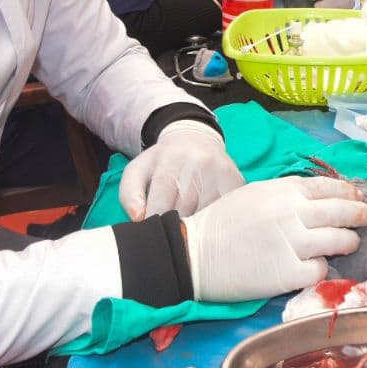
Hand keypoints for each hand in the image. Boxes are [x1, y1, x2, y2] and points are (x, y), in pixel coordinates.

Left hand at [119, 121, 243, 220]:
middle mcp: (197, 163)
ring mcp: (220, 171)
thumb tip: (138, 218)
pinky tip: (209, 219)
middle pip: (184, 211)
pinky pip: (227, 211)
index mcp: (169, 162)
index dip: (156, 222)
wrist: (195, 139)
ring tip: (191, 224)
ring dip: (198, 226)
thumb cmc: (163, 162)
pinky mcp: (237, 180)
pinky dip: (217, 220)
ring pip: (206, 214)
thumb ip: (129, 195)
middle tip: (174, 228)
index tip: (156, 228)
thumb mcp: (138, 171)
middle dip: (177, 225)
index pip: (160, 206)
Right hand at [184, 176, 366, 301]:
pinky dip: (322, 269)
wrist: (194, 252)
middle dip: (360, 215)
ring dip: (349, 242)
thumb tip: (319, 198)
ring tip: (349, 244)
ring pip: (340, 241)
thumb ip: (288, 194)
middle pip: (343, 211)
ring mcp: (292, 243)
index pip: (330, 187)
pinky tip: (316, 267)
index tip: (358, 197)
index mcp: (285, 190)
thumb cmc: (222, 221)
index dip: (350, 192)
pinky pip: (320, 270)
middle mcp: (293, 213)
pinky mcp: (286, 274)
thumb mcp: (256, 193)